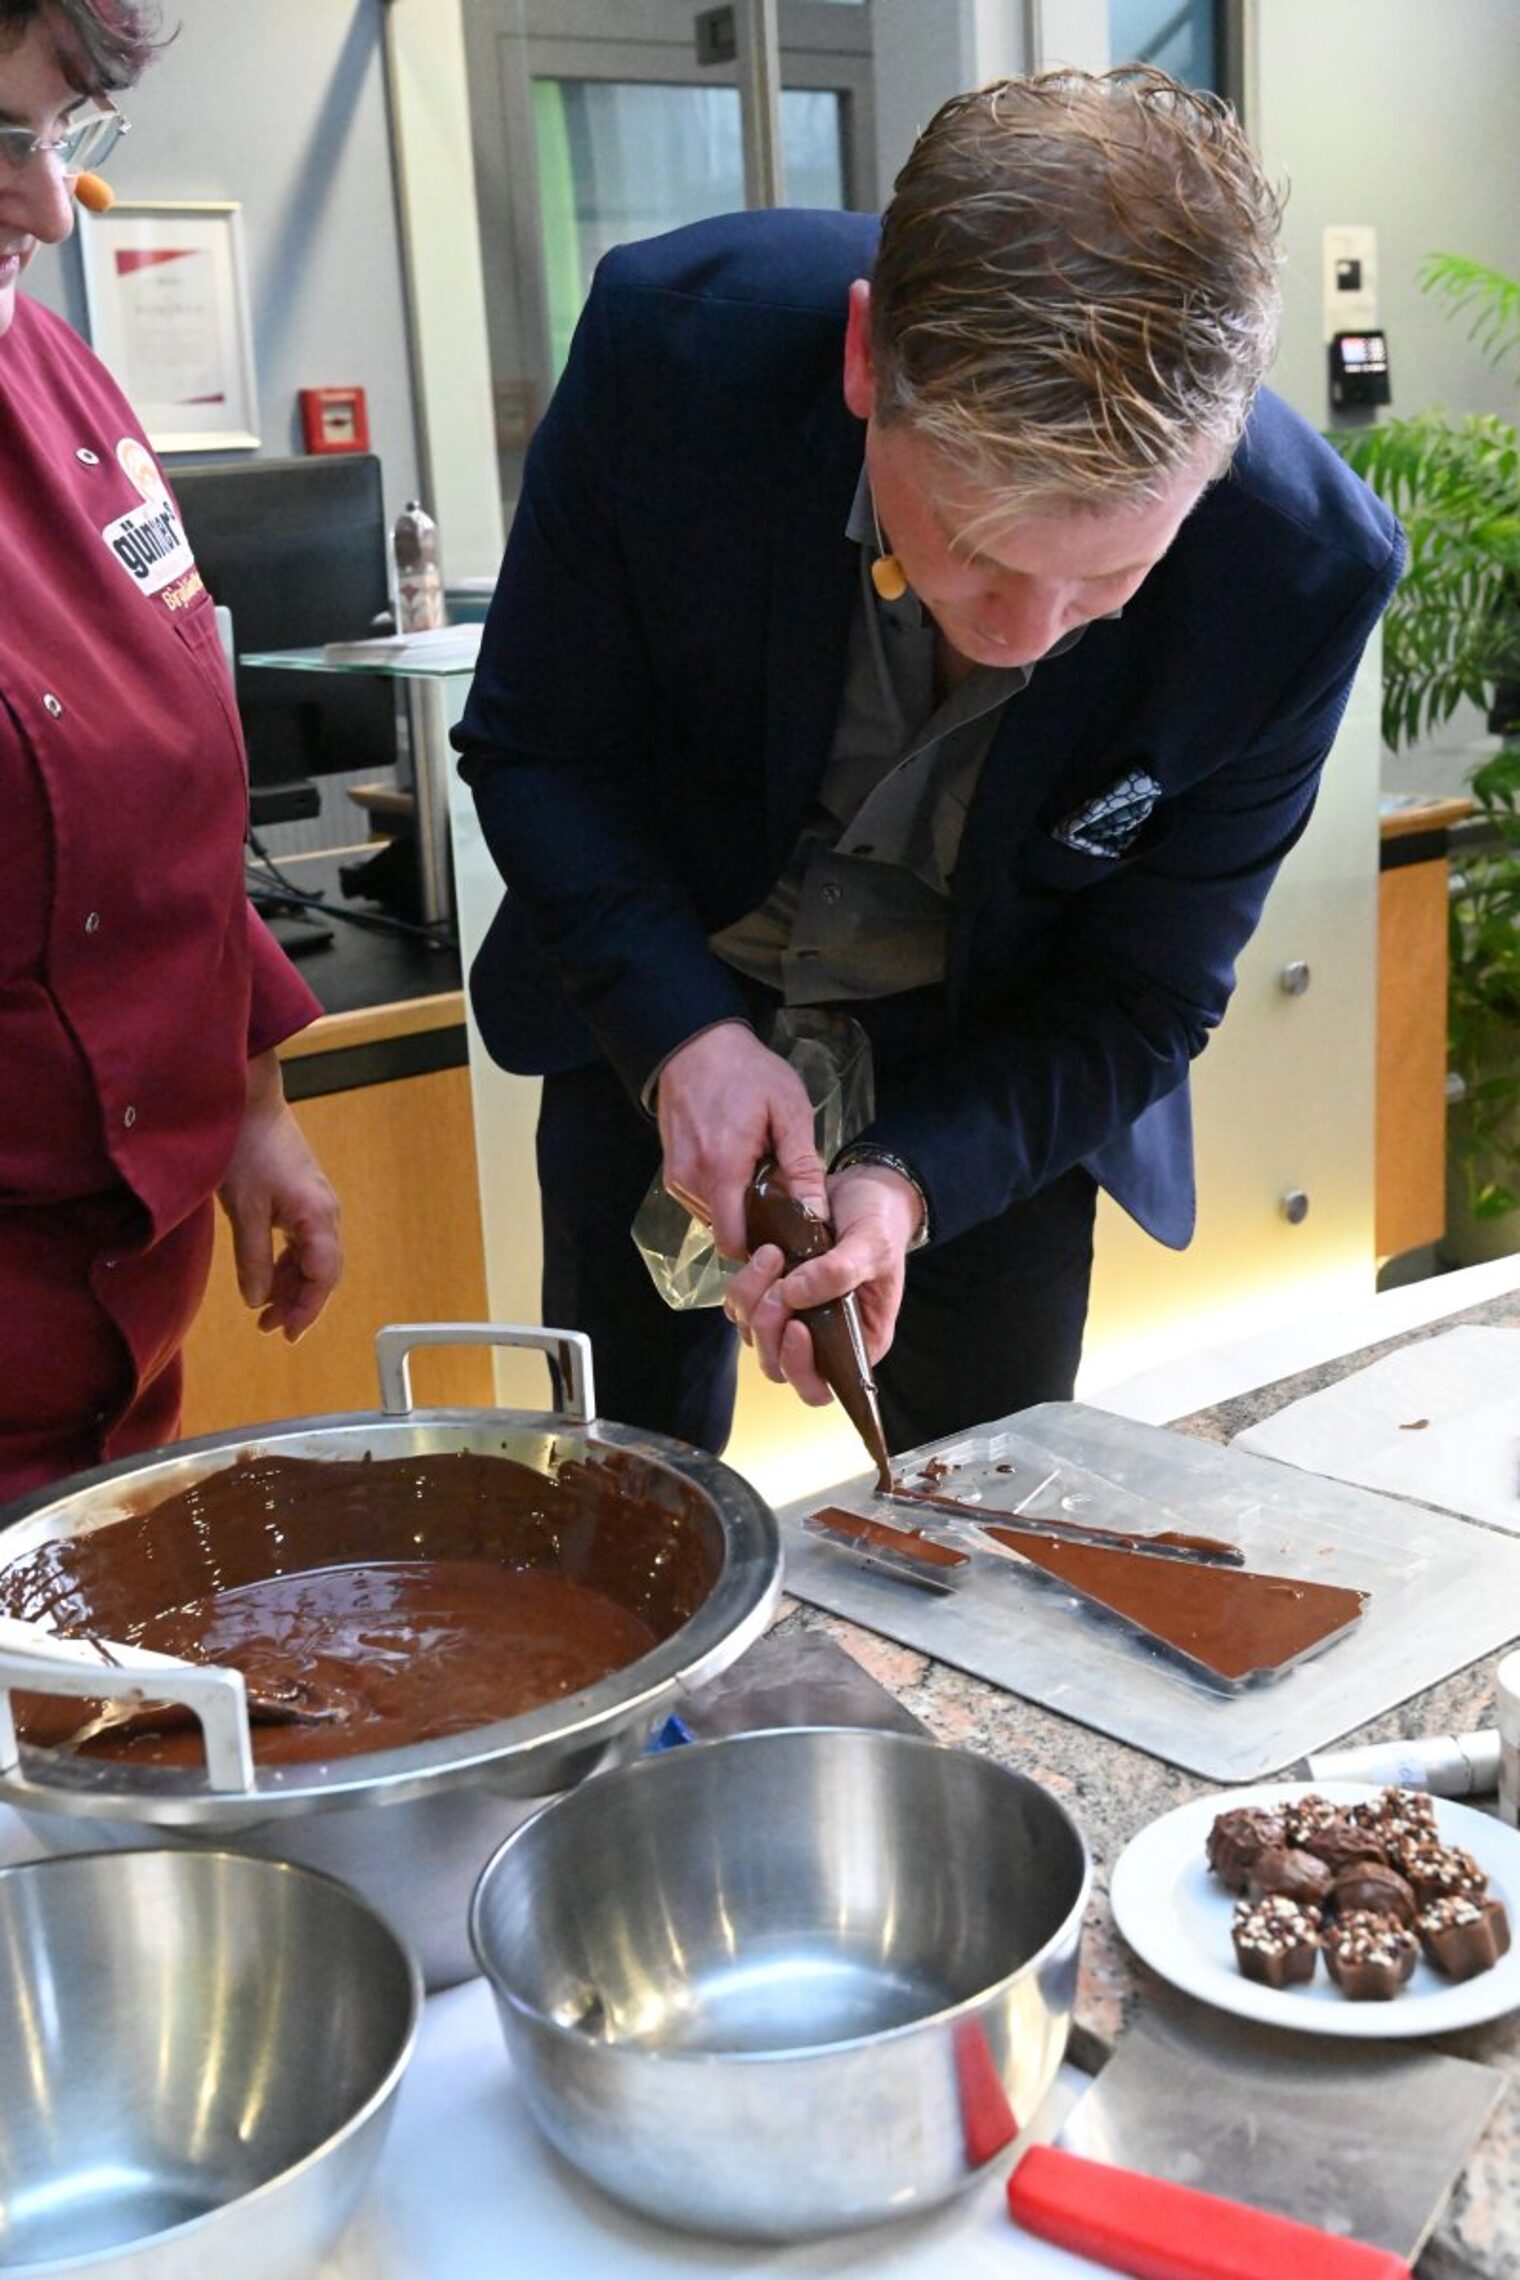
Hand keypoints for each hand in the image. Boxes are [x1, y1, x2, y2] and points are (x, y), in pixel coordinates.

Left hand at [216, 1051, 341, 1340]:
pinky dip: (288, 1263)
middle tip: (269, 1327)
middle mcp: (326, 1212)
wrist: (249, 1102)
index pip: (323, 1277)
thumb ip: (253, 1258)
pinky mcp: (304, 1195)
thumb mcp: (244, 1209)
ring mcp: (317, 1203)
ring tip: (264, 1307)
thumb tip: (256, 1299)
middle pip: (323, 1271)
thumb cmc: (247, 1150)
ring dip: (292, 1284)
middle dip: (299, 1302)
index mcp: (317, 1217)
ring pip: (314, 1258)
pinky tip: (267, 1274)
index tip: (287, 1333)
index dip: (308, 1309)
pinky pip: (304, 1241)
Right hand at [657, 1021, 826, 1259]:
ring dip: (738, 1210)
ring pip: (713, 1219)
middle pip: (726, 1232)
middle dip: (755, 1228)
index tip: (787, 1238)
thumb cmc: (747, 1072)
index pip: (733, 1242)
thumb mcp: (789, 1110)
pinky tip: (742, 1172)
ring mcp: (677, 1178)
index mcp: (722, 1168)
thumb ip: (803, 1165)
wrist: (697, 1046)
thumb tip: (817, 1213)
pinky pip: (702, 1202)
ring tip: (762, 1180)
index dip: (761, 1249)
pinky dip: (723, 1197)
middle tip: (784, 1203)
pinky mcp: (672, 1172)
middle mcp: (691, 1180)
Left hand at [725, 1160, 921, 1402]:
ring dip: (752, 1302)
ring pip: (754, 1337)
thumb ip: (840, 1271)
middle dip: (768, 1328)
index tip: (797, 1327)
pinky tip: (761, 1256)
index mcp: (856, 1344)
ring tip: (771, 1256)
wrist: (863, 1191)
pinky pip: (741, 1308)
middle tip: (778, 1282)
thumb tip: (794, 1293)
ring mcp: (792, 1318)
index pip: (819, 1387)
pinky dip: (743, 1287)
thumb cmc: (880, 1223)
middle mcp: (821, 1341)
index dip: (799, 1368)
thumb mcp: (873, 1244)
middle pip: (776, 1366)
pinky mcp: (770, 1295)